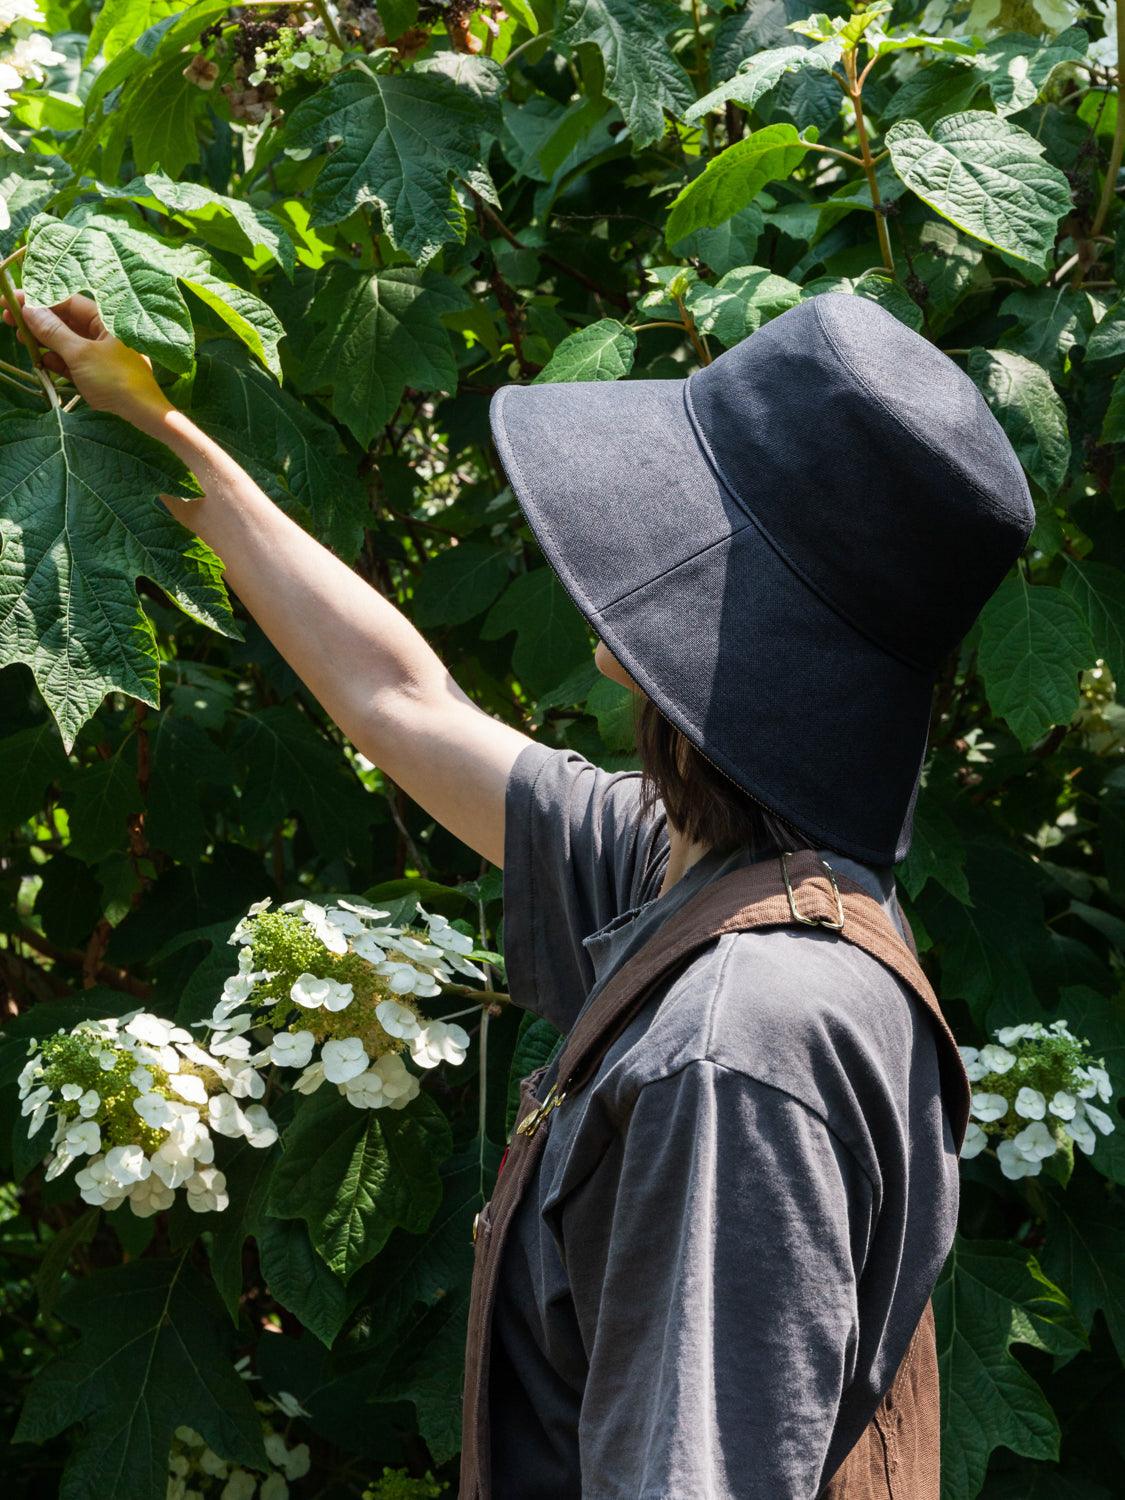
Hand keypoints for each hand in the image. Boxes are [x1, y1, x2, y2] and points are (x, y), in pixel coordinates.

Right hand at [3, 290, 173, 429]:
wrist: (144, 414)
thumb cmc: (116, 380)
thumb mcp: (80, 354)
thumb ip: (53, 331)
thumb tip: (28, 308)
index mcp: (107, 319)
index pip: (66, 302)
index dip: (37, 300)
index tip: (12, 300)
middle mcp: (104, 332)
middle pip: (64, 320)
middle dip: (36, 320)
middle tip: (8, 318)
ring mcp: (101, 353)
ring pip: (66, 341)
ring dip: (43, 341)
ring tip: (22, 340)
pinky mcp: (98, 372)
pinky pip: (72, 361)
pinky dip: (57, 361)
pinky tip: (42, 362)